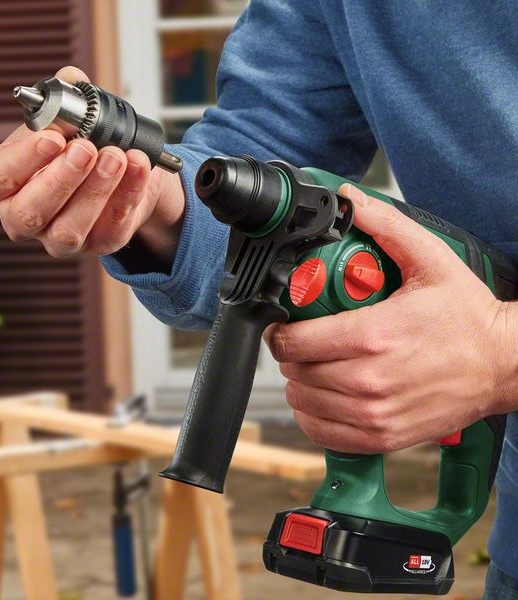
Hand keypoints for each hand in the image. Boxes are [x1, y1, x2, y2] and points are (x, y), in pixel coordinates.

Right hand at [0, 66, 184, 258]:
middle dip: (60, 179)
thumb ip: (65, 100)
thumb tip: (71, 79)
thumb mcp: (66, 122)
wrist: (122, 174)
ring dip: (95, 191)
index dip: (22, 160)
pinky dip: (129, 195)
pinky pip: (112, 228)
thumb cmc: (78, 148)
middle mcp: (24, 218)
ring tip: (116, 157)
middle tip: (86, 149)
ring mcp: (59, 239)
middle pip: (29, 212)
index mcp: (3, 187)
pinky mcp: (98, 245)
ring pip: (68, 230)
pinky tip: (139, 168)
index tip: (51, 137)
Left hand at [265, 183, 512, 453]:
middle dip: (290, 353)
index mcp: (374, 335)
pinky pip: (322, 433)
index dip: (279, 331)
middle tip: (302, 340)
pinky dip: (311, 415)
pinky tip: (320, 397)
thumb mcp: (431, 260)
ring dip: (298, 382)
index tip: (284, 324)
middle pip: (295, 370)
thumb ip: (386, 226)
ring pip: (303, 401)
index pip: (295, 341)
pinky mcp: (383, 436)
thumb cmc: (467, 317)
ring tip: (312, 365)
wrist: (504, 365)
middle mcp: (369, 379)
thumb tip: (349, 199)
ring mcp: (375, 413)